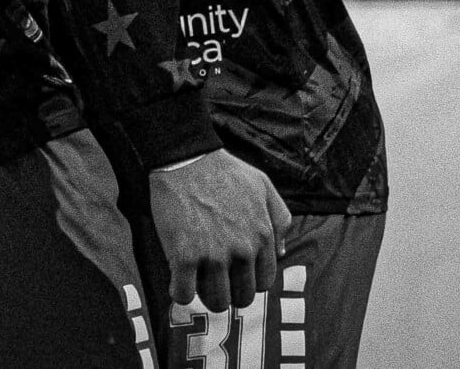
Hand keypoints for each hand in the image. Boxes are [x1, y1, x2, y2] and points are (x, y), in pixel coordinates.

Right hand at [147, 149, 289, 313]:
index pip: (264, 282)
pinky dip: (180, 293)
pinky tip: (177, 280)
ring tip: (197, 281)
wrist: (185, 158)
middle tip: (216, 280)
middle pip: (242, 296)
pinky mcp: (184, 256)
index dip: (249, 281)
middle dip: (231, 292)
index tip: (236, 275)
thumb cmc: (223, 170)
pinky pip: (184, 294)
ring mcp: (213, 255)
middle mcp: (242, 250)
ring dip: (207, 296)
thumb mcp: (263, 185)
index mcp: (262, 235)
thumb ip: (280, 218)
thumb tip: (282, 251)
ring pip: (216, 301)